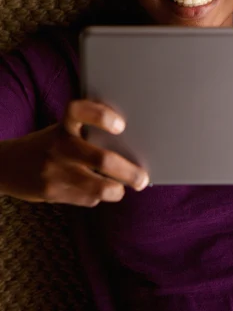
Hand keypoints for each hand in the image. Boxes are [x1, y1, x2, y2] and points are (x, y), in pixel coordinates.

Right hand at [0, 100, 148, 206]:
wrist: (5, 166)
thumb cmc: (47, 145)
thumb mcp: (62, 131)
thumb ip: (88, 133)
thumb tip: (130, 145)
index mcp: (63, 126)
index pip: (80, 112)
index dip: (101, 116)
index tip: (121, 125)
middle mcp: (59, 146)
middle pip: (101, 159)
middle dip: (129, 172)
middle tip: (142, 178)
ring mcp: (54, 171)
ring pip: (98, 187)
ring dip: (116, 190)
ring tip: (122, 189)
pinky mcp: (51, 192)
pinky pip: (86, 199)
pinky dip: (96, 197)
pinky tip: (95, 192)